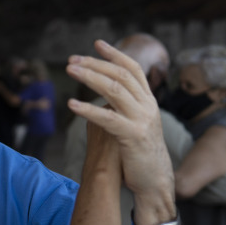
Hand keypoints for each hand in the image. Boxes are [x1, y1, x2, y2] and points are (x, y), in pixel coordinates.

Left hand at [66, 40, 175, 222]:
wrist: (155, 181)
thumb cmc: (139, 154)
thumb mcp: (134, 124)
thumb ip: (122, 107)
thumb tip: (103, 92)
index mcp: (148, 101)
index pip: (133, 69)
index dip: (115, 55)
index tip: (97, 44)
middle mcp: (148, 106)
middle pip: (120, 75)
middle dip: (95, 64)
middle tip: (72, 60)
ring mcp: (142, 120)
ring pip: (114, 90)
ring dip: (90, 78)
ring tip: (70, 71)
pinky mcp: (132, 136)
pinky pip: (107, 118)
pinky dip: (88, 110)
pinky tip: (71, 105)